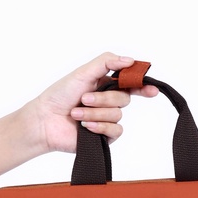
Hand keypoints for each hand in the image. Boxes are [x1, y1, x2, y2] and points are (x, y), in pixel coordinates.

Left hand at [17, 53, 158, 155]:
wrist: (45, 121)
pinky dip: (99, 126)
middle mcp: (108, 102)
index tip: (152, 90)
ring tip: (76, 113)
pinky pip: (115, 130)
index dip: (143, 86)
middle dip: (103, 99)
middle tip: (84, 98)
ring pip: (118, 115)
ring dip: (95, 113)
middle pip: (124, 98)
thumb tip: (130, 60)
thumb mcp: (83, 73)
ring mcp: (107, 120)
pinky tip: (85, 126)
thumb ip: (106, 63)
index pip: (130, 84)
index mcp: (105, 85)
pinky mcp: (105, 136)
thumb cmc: (59, 95)